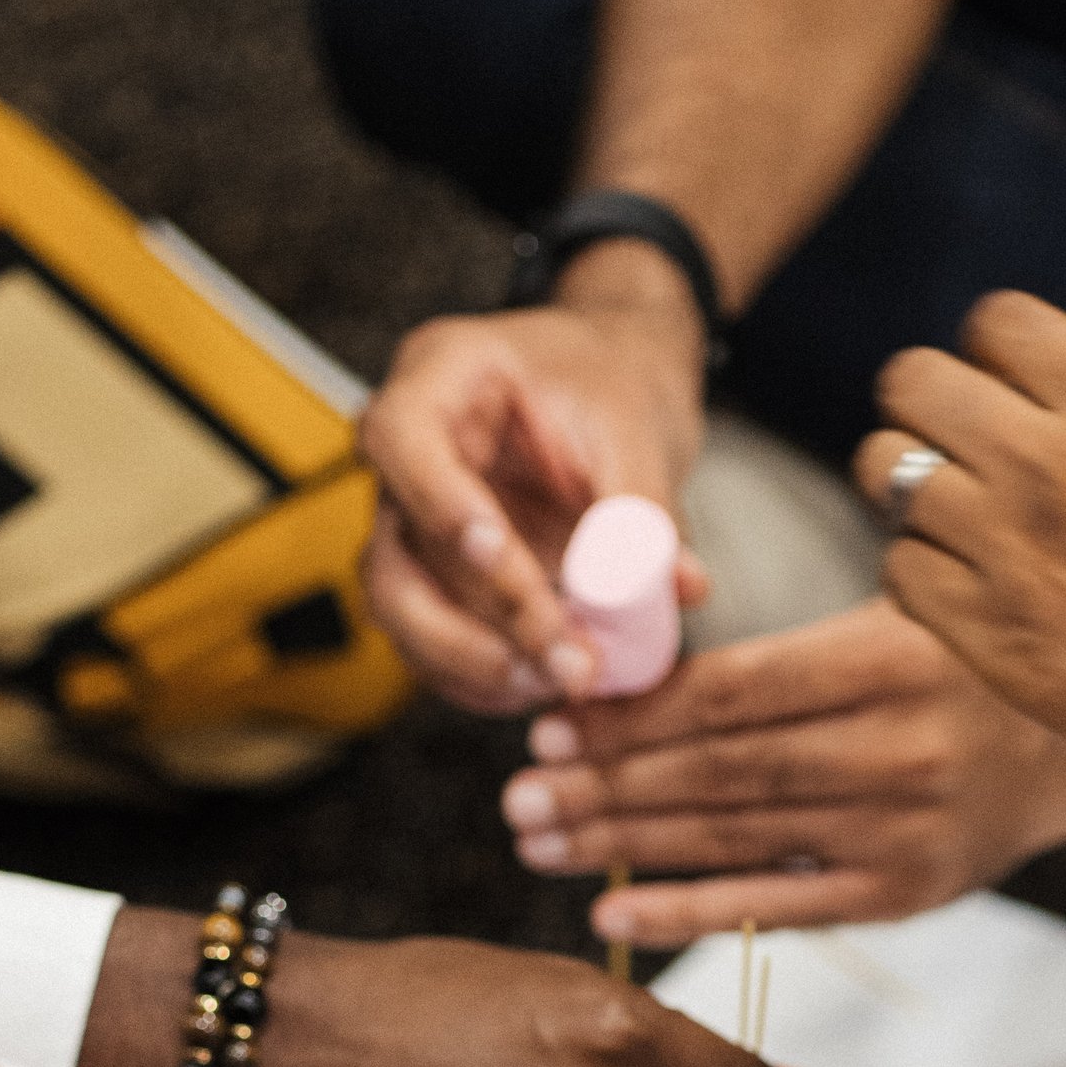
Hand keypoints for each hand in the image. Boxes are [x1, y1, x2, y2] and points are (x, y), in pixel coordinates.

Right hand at [358, 247, 710, 712]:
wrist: (611, 392)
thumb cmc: (610, 386)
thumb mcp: (635, 429)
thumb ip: (642, 510)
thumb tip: (672, 587)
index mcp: (440, 379)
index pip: (405, 445)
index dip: (445, 511)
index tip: (505, 558)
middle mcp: (405, 458)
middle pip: (393, 558)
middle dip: (475, 625)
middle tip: (559, 661)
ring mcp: (410, 524)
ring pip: (403, 613)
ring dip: (476, 664)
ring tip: (560, 681)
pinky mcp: (434, 579)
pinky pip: (432, 644)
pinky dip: (484, 678)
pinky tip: (542, 687)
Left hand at [501, 599, 1065, 947]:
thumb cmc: (966, 660)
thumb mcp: (901, 609)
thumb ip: (785, 649)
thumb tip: (633, 667)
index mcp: (887, 658)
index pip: (733, 693)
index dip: (635, 715)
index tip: (551, 722)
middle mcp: (899, 748)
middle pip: (720, 771)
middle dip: (608, 786)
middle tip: (517, 794)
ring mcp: (903, 828)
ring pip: (737, 837)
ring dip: (627, 845)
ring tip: (540, 842)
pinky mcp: (906, 892)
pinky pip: (779, 904)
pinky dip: (691, 910)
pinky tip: (613, 911)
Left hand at [856, 293, 1065, 817]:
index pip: (996, 322)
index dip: (996, 357)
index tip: (1017, 397)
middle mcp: (1056, 463)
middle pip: (914, 383)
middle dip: (928, 409)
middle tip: (959, 453)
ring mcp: (1011, 554)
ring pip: (884, 475)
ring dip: (914, 496)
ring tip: (962, 529)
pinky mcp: (988, 642)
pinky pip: (897, 573)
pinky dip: (920, 576)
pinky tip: (970, 595)